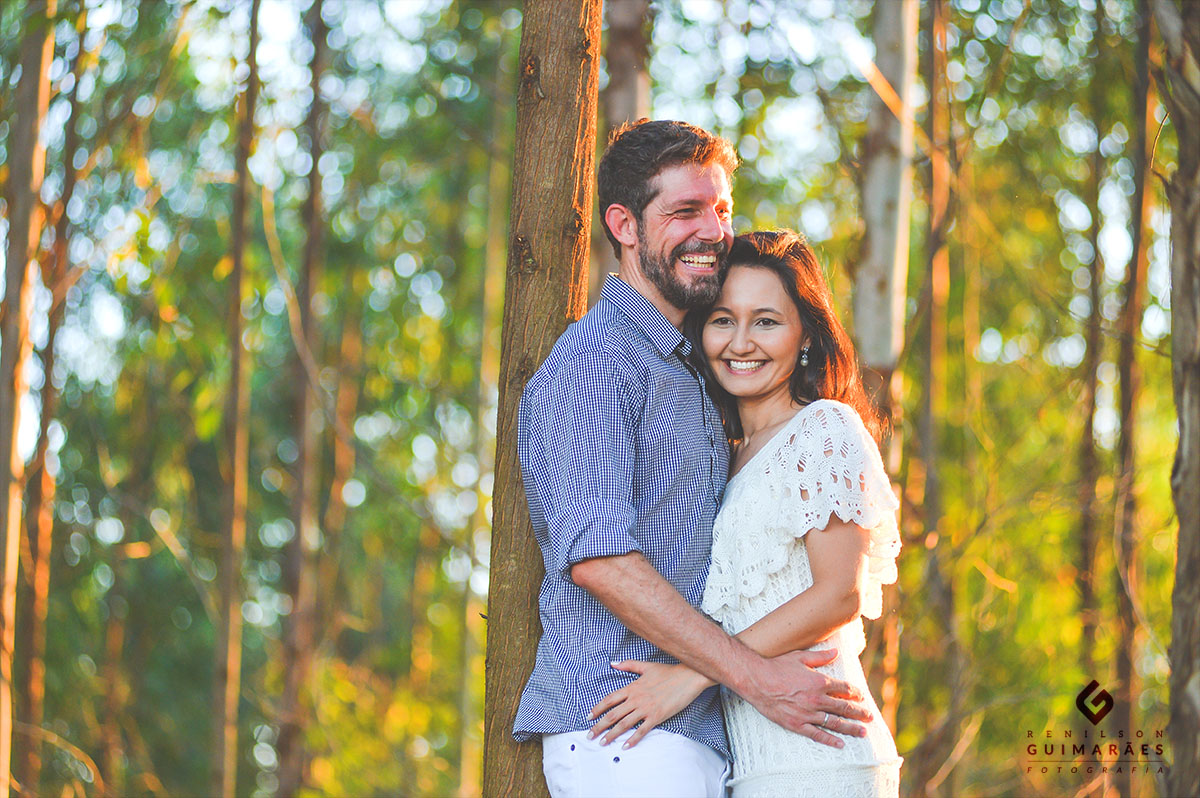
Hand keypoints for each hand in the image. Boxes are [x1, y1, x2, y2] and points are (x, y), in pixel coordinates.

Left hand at [586, 661, 712, 748]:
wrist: (688, 677)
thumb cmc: (668, 671)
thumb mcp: (646, 666)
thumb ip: (628, 665)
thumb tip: (613, 663)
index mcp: (632, 687)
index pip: (609, 699)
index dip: (597, 709)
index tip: (588, 717)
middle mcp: (636, 698)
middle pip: (613, 714)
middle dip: (599, 726)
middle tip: (589, 735)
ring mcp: (646, 708)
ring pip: (624, 724)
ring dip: (612, 734)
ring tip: (602, 743)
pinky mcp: (657, 716)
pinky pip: (642, 730)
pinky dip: (633, 739)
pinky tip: (625, 746)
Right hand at [742, 648, 871, 747]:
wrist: (756, 680)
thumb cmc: (777, 666)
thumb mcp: (800, 657)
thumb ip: (821, 657)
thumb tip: (836, 652)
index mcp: (820, 682)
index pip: (844, 689)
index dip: (855, 693)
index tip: (861, 697)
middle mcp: (817, 699)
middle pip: (844, 707)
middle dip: (859, 713)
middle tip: (870, 717)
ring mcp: (807, 713)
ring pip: (835, 723)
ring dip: (851, 728)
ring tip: (862, 732)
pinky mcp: (797, 724)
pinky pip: (817, 734)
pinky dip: (830, 740)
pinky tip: (841, 743)